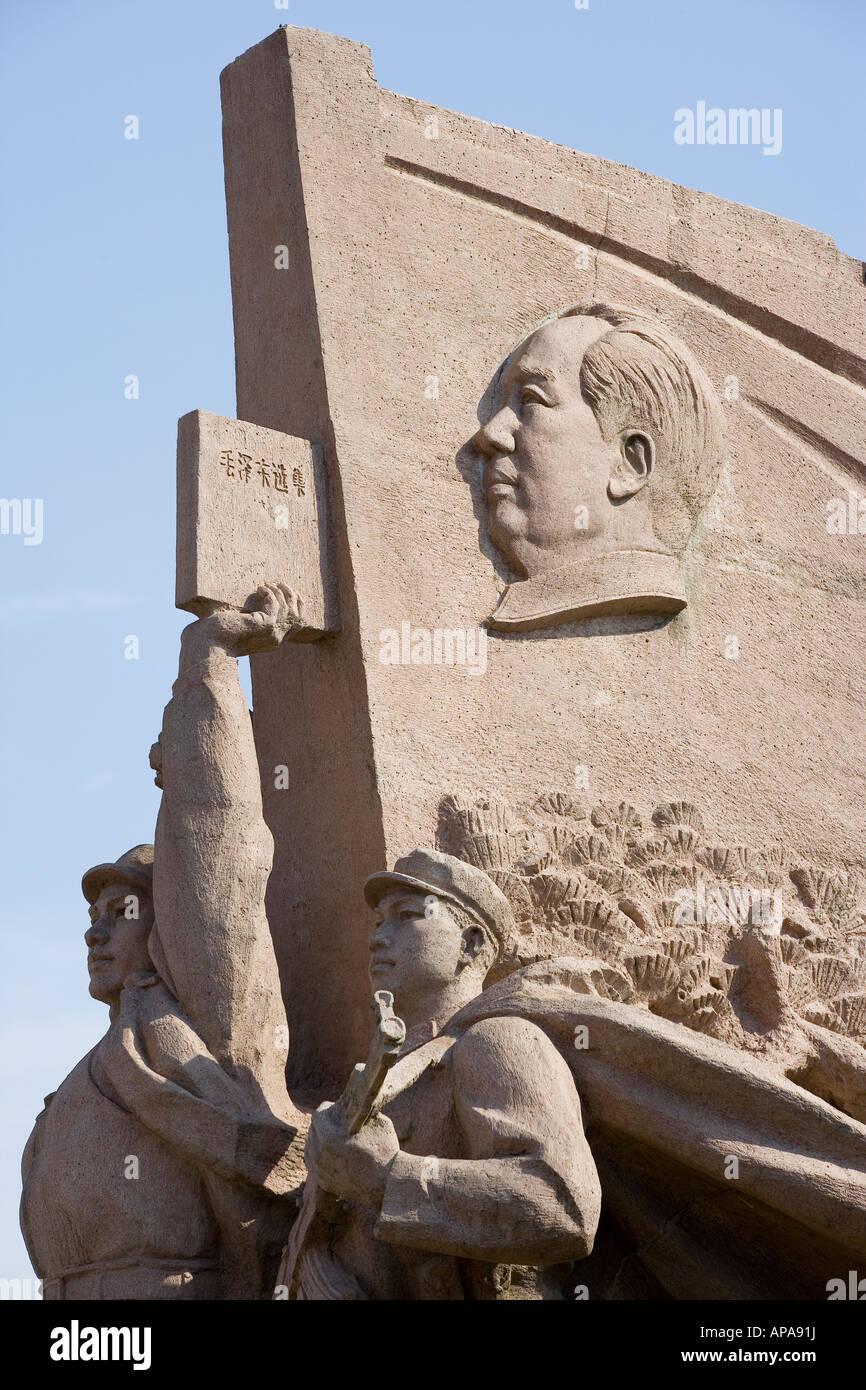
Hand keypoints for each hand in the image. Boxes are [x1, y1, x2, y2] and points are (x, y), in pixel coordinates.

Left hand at [184, 583, 305, 660]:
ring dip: (279, 592)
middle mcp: (276, 639)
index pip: (297, 623)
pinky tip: (258, 588)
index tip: (286, 590)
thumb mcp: (238, 627)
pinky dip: (269, 593)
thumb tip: (254, 603)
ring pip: (288, 608)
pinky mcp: (265, 626)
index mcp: (271, 641)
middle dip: (292, 596)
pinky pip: (275, 604)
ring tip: (266, 584)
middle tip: (279, 583)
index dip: (297, 604)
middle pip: (298, 616)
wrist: (206, 646)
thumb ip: (250, 619)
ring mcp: (272, 634)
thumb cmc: (215, 636)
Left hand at [307, 1103, 398, 1211]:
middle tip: (335, 1123)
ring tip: (332, 1139)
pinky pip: (315, 1166)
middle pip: (313, 1130)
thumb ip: (361, 1114)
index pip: (318, 1114)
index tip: (335, 1109)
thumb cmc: (384, 1150)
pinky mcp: (324, 1183)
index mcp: (328, 1135)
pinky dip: (321, 1158)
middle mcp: (319, 1152)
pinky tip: (331, 1155)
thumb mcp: (376, 1122)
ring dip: (319, 1141)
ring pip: (311, 1148)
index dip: (328, 1109)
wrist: (387, 1184)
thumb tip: (357, 1106)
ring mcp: (320, 1170)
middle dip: (323, 1125)